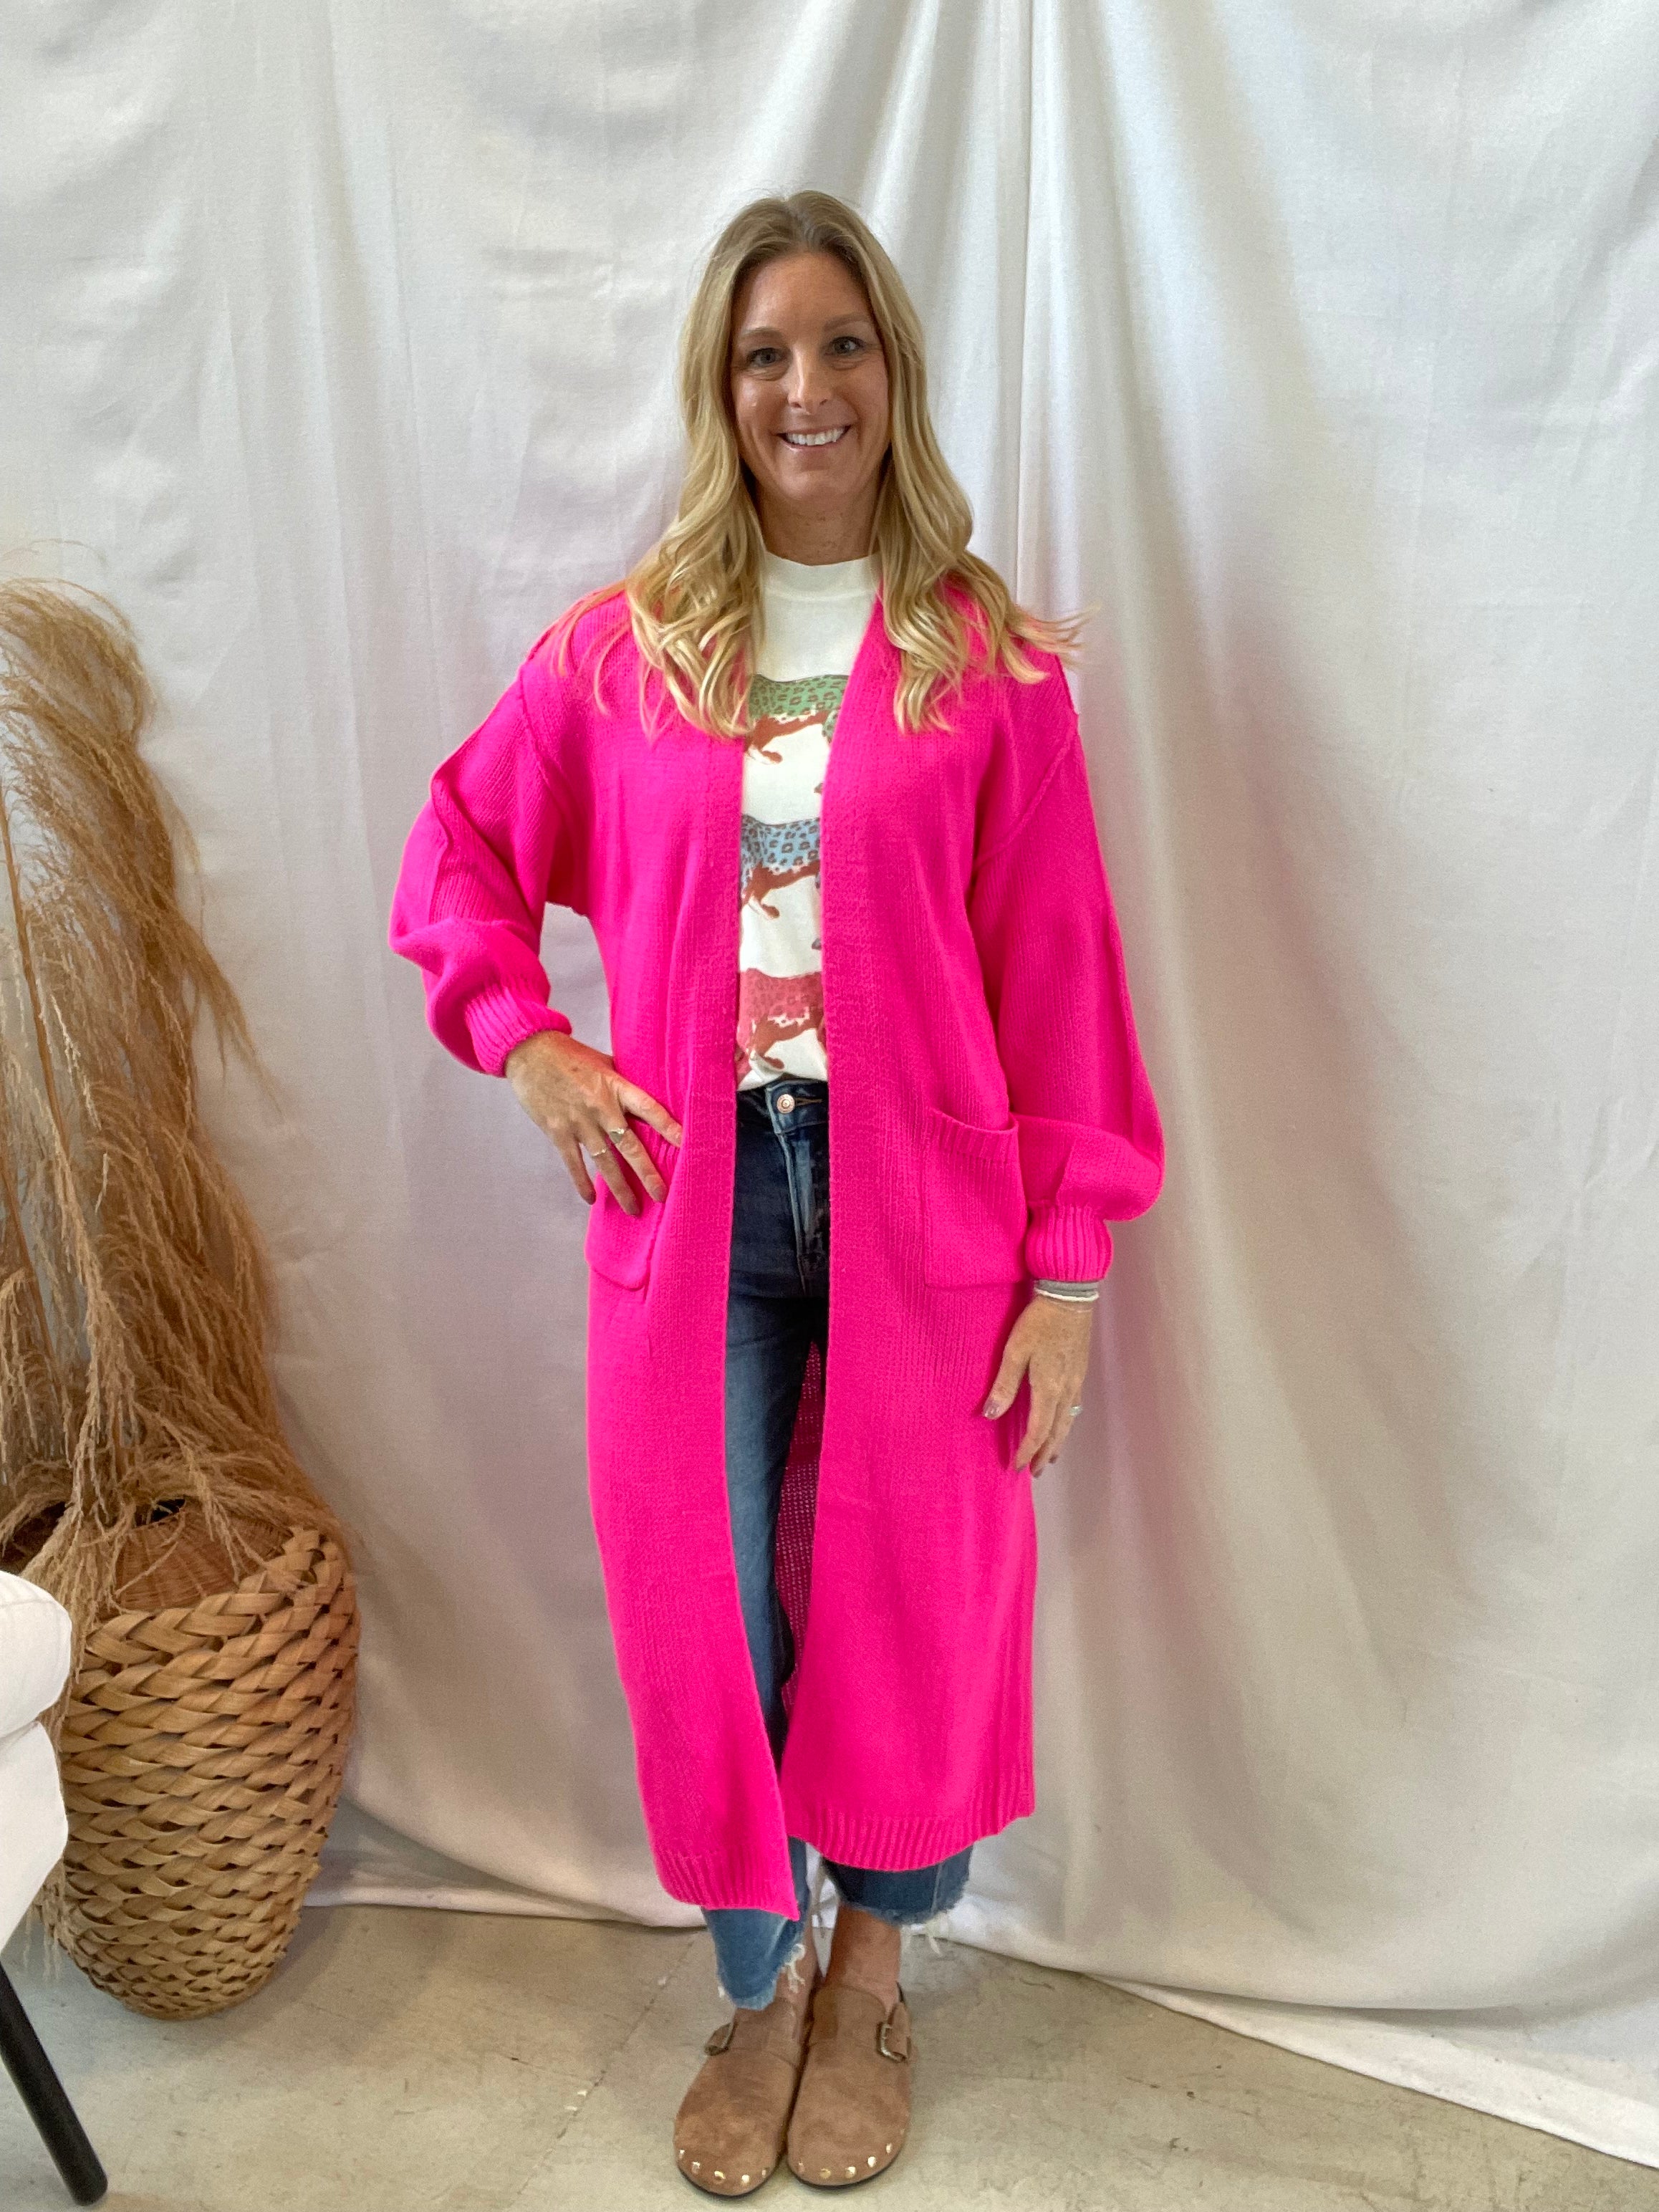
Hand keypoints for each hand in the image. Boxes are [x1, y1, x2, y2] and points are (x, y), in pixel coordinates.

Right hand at [504, 1031, 681, 1215]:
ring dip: (619, 1187)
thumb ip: (623, 1083)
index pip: (649, 1109)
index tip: (687, 1144)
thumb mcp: (604, 1063)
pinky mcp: (558, 1131)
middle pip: (629, 1145)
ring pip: (604, 1161)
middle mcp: (600, 1107)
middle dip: (647, 1173)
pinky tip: (592, 1199)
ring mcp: (578, 1122)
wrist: (530, 1052)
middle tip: (662, 1195)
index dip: (669, 1127)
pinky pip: (573, 1163)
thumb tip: (647, 1098)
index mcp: (616, 1086)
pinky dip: (582, 1182)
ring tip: (634, 1209)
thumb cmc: (569, 1056)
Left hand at [982, 1292, 1093, 1476]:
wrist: (1070, 1297)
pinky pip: (1074, 1406)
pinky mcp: (1079, 1370)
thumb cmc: (1040, 1321)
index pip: (1038, 1430)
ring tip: (1050, 1455)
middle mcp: (1067, 1389)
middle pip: (1057, 1431)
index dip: (1027, 1450)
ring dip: (1058, 1441)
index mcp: (1049, 1387)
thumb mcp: (1015, 1350)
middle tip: (1036, 1471)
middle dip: (1045, 1453)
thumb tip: (991, 1415)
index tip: (1017, 1466)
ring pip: (1068, 1420)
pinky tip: (1062, 1420)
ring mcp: (1076, 1380)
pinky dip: (1066, 1422)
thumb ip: (1004, 1384)